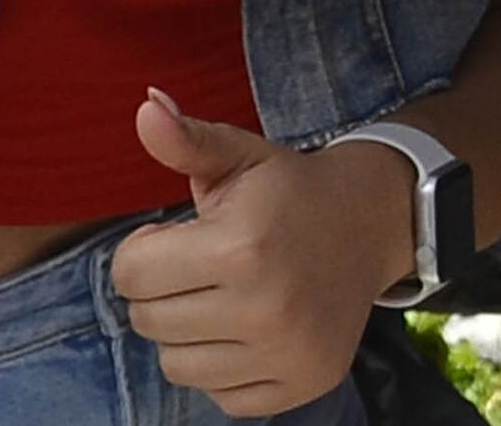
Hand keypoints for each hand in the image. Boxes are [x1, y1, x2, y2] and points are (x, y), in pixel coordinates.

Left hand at [110, 92, 406, 416]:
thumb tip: (144, 104)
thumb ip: (186, 139)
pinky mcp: (301, 385)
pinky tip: (250, 328)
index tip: (175, 235)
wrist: (371, 224)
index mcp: (242, 246)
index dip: (143, 250)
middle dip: (162, 290)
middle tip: (204, 264)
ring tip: (224, 295)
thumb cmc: (287, 190)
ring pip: (176, 366)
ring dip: (188, 333)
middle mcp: (267, 308)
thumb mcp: (239, 156)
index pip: (129, 274)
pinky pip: (220, 395)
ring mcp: (287, 353)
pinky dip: (224, 366)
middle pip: (147, 322)